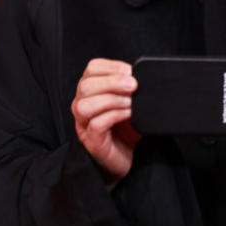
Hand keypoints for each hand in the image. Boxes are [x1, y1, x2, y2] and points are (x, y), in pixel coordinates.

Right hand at [71, 58, 139, 186]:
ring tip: (130, 102)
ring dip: (111, 99)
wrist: (126, 159)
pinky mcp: (91, 141)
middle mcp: (82, 105)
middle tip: (133, 85)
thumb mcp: (130, 102)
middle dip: (112, 82)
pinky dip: (114, 115)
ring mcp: (83, 124)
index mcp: (91, 91)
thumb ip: (132, 88)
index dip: (110, 66)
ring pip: (85, 105)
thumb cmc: (126, 128)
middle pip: (86, 85)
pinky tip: (128, 114)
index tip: (129, 70)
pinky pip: (96, 124)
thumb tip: (143, 73)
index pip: (91, 69)